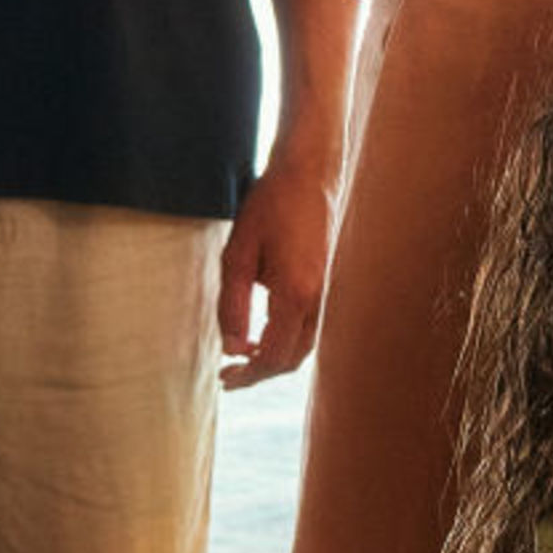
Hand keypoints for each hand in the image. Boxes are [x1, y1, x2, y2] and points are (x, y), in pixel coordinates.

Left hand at [216, 148, 336, 389]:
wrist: (308, 174)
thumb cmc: (270, 208)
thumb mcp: (237, 256)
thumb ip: (233, 306)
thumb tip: (231, 349)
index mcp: (295, 294)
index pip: (272, 357)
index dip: (247, 375)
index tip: (224, 378)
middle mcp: (319, 299)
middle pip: (292, 359)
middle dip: (259, 373)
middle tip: (229, 375)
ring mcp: (328, 292)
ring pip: (305, 346)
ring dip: (275, 357)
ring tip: (244, 355)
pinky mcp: (329, 283)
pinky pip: (311, 326)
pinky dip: (288, 340)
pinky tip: (265, 331)